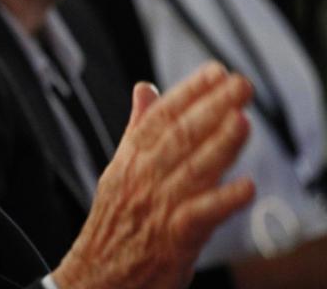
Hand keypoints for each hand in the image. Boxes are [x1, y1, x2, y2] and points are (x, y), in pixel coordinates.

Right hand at [52, 62, 253, 288]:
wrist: (96, 277)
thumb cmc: (114, 225)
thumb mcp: (119, 170)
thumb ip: (137, 129)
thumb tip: (144, 89)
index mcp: (130, 159)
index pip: (161, 117)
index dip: (188, 92)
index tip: (214, 71)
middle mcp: (143, 178)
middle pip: (179, 136)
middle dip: (211, 107)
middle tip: (240, 85)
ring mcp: (157, 207)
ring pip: (192, 169)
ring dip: (220, 144)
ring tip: (243, 121)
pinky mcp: (172, 239)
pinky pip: (200, 216)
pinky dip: (223, 200)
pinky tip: (245, 186)